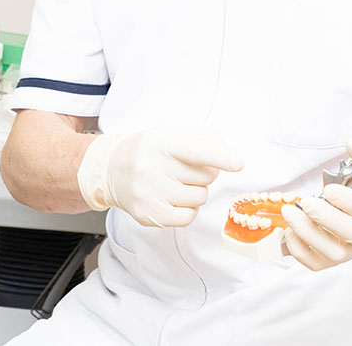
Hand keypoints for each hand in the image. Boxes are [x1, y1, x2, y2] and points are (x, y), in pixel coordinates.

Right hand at [77, 127, 243, 226]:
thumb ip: (206, 141)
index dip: (220, 157)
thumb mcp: (174, 135)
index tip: (238, 163)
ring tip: (176, 183)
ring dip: (196, 192)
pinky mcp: (148, 215)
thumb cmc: (151, 151)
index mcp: (161, 143)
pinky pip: (188, 217)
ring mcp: (148, 193)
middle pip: (206, 176)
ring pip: (199, 198)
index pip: (196, 150)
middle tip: (182, 168)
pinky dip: (187, 209)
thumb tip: (231, 158)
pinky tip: (173, 199)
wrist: (113, 169)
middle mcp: (152, 167)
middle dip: (203, 173)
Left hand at [281, 137, 351, 270]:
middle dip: (327, 219)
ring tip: (290, 214)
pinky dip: (301, 252)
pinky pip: (319, 263)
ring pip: (335, 252)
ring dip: (309, 235)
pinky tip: (290, 232)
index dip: (349, 202)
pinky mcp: (337, 258)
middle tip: (305, 202)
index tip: (329, 190)